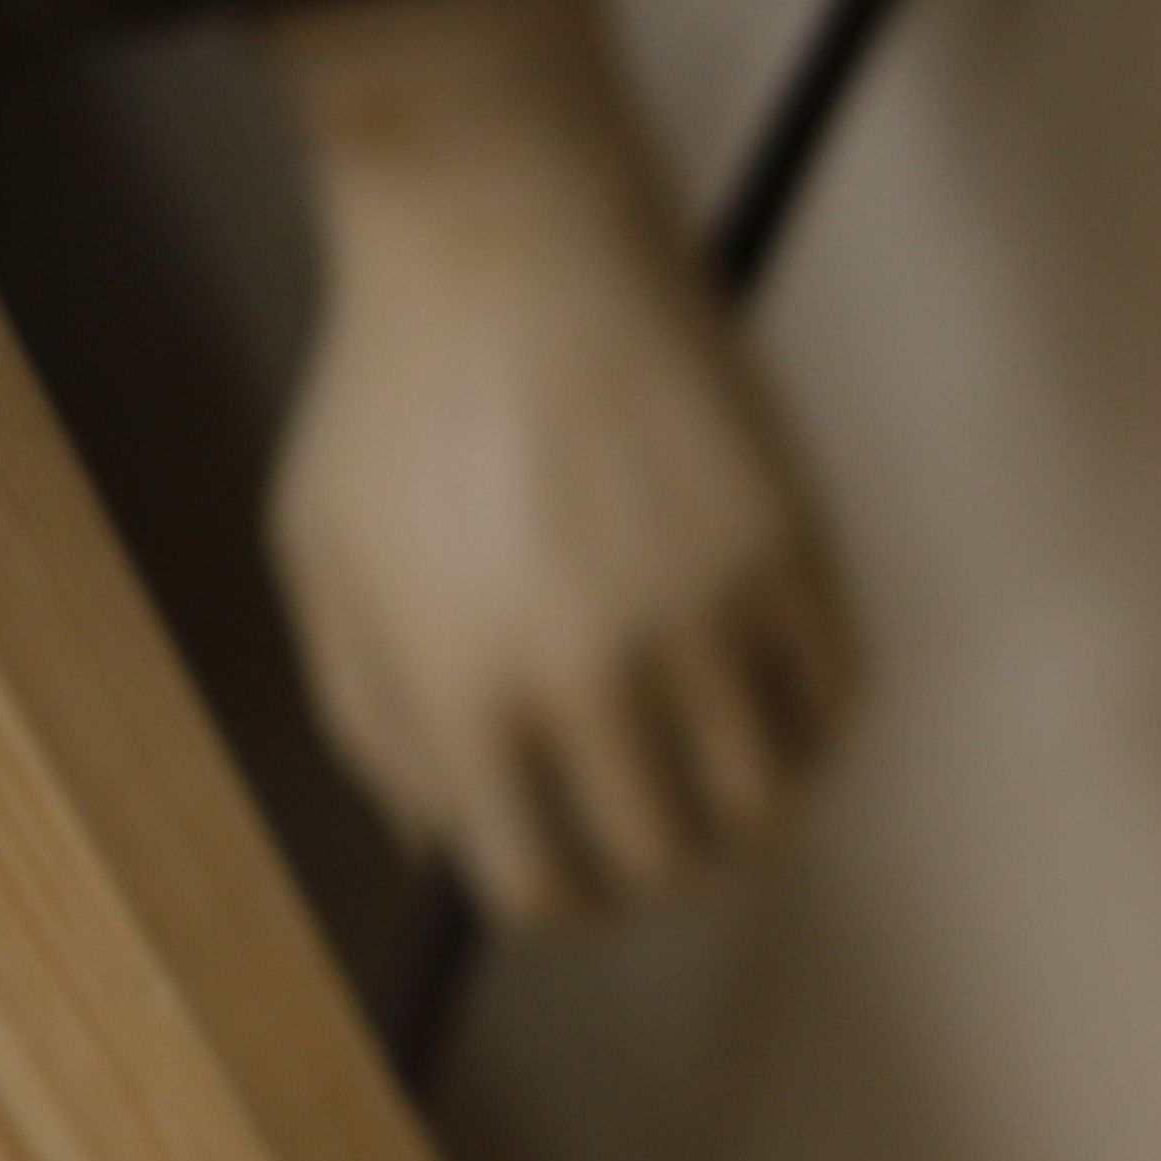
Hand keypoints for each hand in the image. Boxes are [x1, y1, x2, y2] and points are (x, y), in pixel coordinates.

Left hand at [263, 0, 855, 924]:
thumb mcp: (325, 570)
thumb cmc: (398, 405)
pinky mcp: (787, 554)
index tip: (585, 892)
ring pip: (771, 801)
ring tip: (735, 787)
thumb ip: (372, 725)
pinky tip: (782, 706)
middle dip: (667, 874)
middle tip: (669, 847)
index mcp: (461, 692)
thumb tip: (456, 843)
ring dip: (755, 815)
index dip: (568, 911)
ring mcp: (700, 617)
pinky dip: (816, 727)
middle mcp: (589, 675)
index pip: (542, 889)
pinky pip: (834, 701)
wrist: (505, 248)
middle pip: (671, 861)